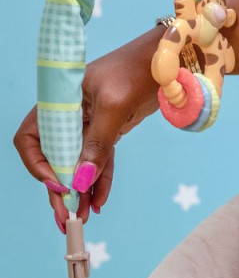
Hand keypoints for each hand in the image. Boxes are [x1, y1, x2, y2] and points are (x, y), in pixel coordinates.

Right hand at [14, 27, 162, 231]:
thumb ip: (98, 142)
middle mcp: (68, 115)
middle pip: (54, 157)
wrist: (168, 59)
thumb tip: (81, 179)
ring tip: (84, 217)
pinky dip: (99, 180)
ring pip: (77, 163)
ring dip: (80, 190)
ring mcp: (88, 124)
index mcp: (57, 102)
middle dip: (59, 188)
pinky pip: (99, 160)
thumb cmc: (136, 70)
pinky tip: (100, 201)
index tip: (59, 185)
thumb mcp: (114, 105)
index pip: (32, 139)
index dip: (39, 165)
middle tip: (67, 218)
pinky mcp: (108, 130)